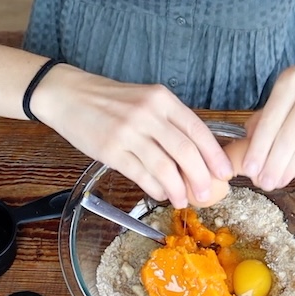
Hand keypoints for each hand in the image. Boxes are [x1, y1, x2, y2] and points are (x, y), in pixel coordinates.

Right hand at [30, 65, 232, 207]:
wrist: (69, 95)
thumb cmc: (110, 100)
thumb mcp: (145, 99)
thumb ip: (169, 121)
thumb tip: (195, 155)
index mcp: (161, 99)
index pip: (197, 129)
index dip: (214, 155)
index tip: (225, 173)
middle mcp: (148, 114)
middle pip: (185, 152)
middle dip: (200, 178)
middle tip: (206, 193)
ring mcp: (129, 133)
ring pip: (165, 168)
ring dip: (177, 189)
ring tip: (183, 200)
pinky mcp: (111, 151)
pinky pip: (141, 175)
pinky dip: (155, 188)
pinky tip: (160, 193)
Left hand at [238, 11, 294, 189]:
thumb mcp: (291, 84)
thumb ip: (270, 111)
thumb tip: (249, 140)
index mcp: (292, 81)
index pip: (270, 121)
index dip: (259, 148)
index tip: (249, 168)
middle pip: (288, 137)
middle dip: (273, 164)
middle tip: (263, 183)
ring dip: (290, 168)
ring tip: (277, 181)